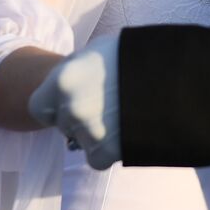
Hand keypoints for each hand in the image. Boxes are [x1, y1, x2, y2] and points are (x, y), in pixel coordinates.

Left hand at [27, 34, 121, 168]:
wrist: (171, 76)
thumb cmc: (133, 56)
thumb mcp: (97, 51)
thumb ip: (74, 69)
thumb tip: (65, 83)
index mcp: (63, 80)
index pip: (38, 107)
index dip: (54, 106)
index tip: (71, 102)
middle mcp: (70, 109)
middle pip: (63, 124)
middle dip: (79, 118)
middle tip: (106, 105)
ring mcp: (88, 132)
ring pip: (81, 142)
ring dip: (96, 133)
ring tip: (121, 114)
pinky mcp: (107, 151)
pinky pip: (97, 158)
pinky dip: (109, 150)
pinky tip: (125, 130)